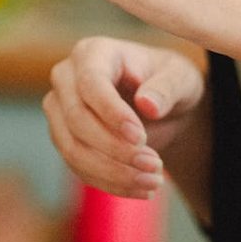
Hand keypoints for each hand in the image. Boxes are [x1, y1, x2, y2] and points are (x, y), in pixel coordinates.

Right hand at [43, 36, 203, 199]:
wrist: (161, 106)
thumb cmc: (169, 81)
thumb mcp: (181, 78)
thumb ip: (167, 87)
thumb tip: (147, 105)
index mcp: (92, 52)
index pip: (90, 83)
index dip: (112, 113)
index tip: (141, 138)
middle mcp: (66, 78)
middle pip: (76, 119)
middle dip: (115, 149)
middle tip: (154, 165)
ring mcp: (59, 110)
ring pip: (72, 148)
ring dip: (112, 172)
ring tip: (152, 181)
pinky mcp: (63, 139)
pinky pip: (77, 167)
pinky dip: (109, 183)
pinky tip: (140, 189)